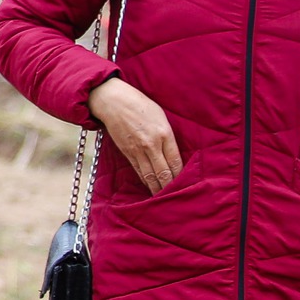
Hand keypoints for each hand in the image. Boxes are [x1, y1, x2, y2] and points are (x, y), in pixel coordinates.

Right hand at [89, 76, 182, 194]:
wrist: (114, 102)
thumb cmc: (140, 105)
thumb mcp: (161, 116)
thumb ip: (168, 135)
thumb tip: (173, 152)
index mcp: (164, 134)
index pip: (175, 161)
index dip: (180, 175)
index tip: (186, 184)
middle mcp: (152, 144)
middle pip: (163, 172)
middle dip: (169, 186)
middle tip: (176, 197)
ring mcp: (138, 150)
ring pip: (149, 175)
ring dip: (157, 187)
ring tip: (162, 197)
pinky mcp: (127, 152)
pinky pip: (138, 170)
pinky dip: (145, 180)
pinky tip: (149, 186)